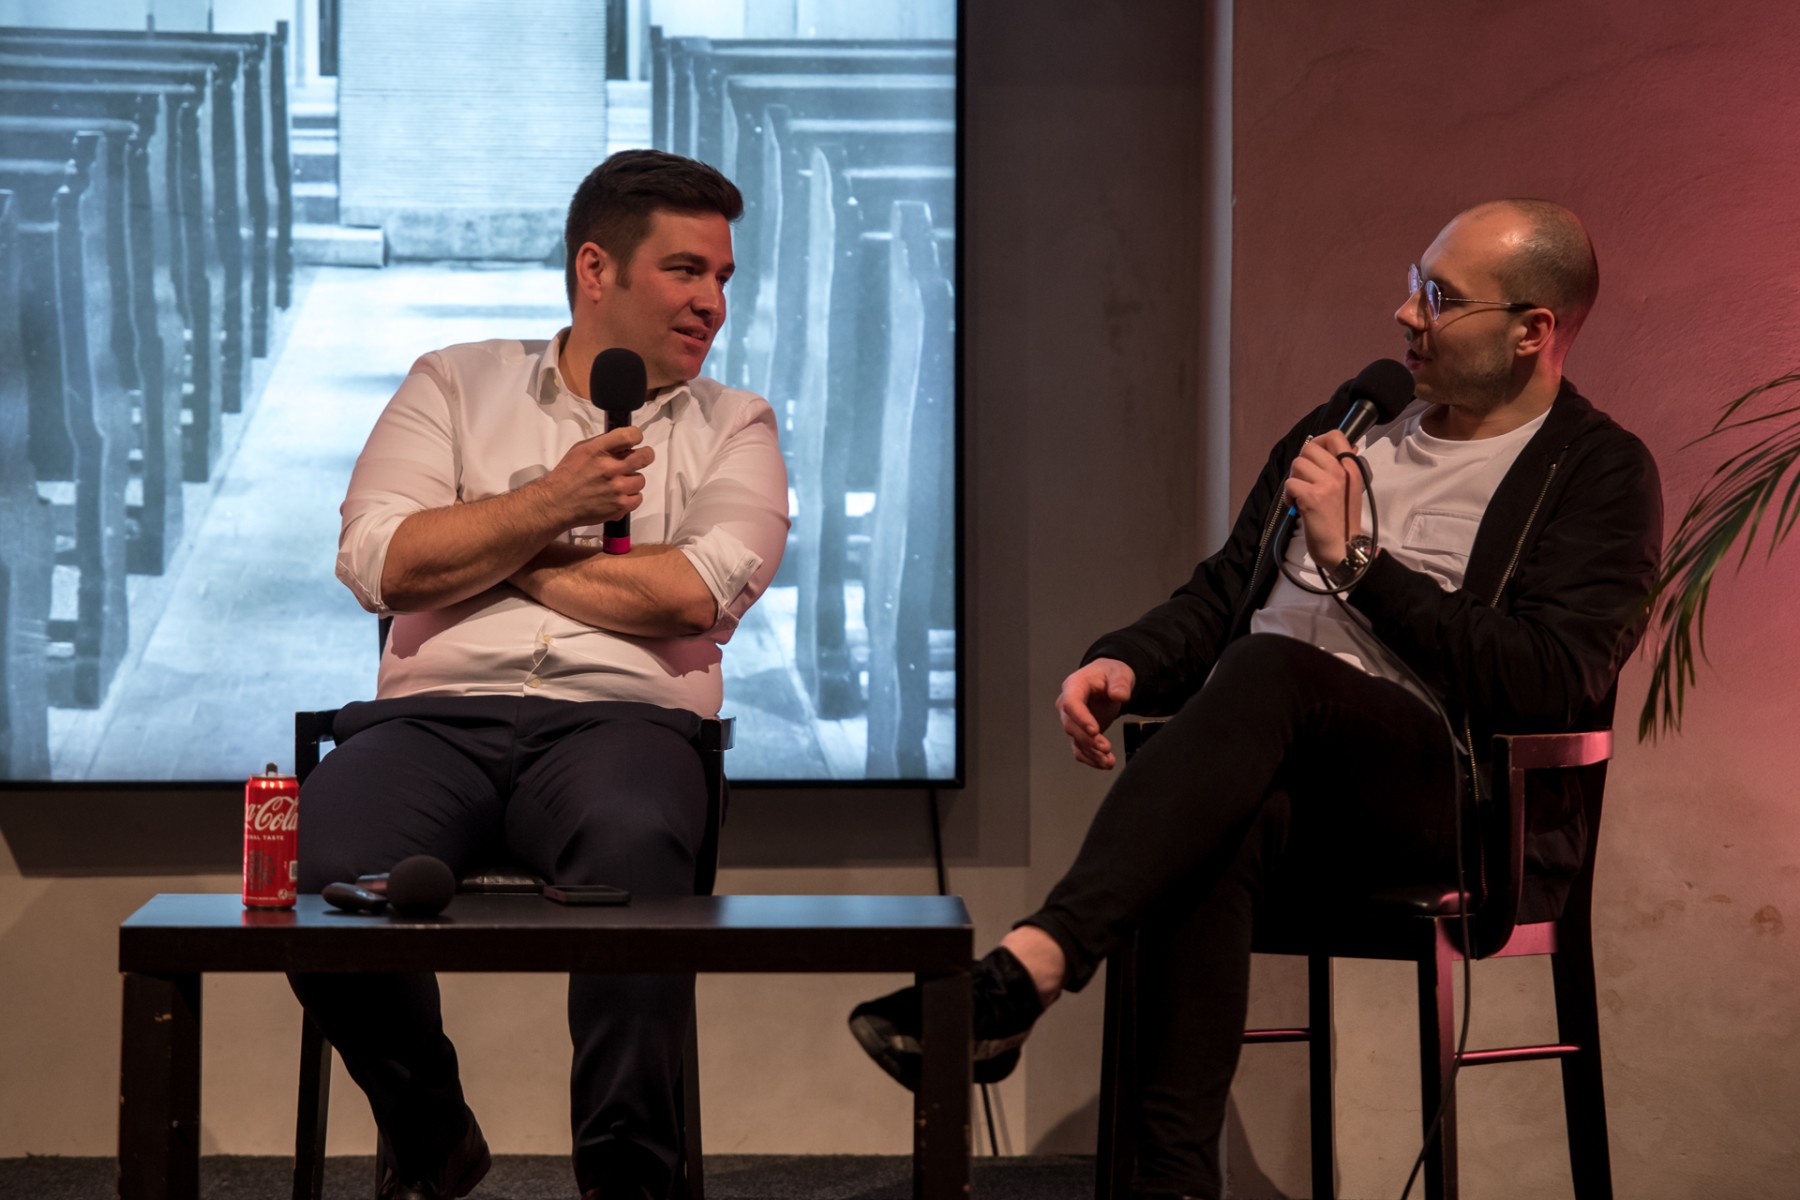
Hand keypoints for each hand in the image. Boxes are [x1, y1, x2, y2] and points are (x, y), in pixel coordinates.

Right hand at [535, 427, 654, 529]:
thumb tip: (624, 443)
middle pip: (645, 457)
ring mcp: (617, 488)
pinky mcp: (619, 506)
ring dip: (632, 481)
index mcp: (598, 450)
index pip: (630, 435)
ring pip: (641, 480)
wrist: (557, 503)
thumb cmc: (567, 475)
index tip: (635, 440)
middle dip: (645, 456)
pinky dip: (630, 498)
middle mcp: (610, 467)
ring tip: (619, 483)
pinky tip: (619, 496)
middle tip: (639, 459)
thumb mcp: (581, 449)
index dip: (636, 436)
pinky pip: (638, 498)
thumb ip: (603, 444)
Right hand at [1055, 658, 1135, 769]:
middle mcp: (1068, 705)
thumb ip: (1120, 683)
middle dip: (1088, 740)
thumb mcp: (1119, 672)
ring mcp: (1073, 720)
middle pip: (1071, 725)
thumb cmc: (1110, 674)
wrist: (1109, 681)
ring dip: (1091, 753)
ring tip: (1108, 761)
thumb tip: (1119, 695)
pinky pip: (1081, 749)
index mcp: (1074, 686)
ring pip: (1076, 740)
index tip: (1095, 730)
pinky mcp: (1080, 733)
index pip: (1071, 703)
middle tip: (1105, 748)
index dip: (1081, 718)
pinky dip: (1091, 759)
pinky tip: (1104, 764)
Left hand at [1283, 429, 1362, 574]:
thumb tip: (1349, 446)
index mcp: (1352, 468)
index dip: (1318, 442)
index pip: (1335, 435)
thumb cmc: (1343, 520)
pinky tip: (1297, 505)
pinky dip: (1288, 495)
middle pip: (1309, 448)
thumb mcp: (1351, 489)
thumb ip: (1345, 467)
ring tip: (1301, 495)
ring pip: (1297, 464)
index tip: (1313, 458)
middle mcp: (1341, 472)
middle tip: (1304, 482)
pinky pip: (1290, 483)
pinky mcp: (1312, 497)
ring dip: (1293, 480)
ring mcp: (1327, 484)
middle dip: (1301, 464)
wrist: (1343, 548)